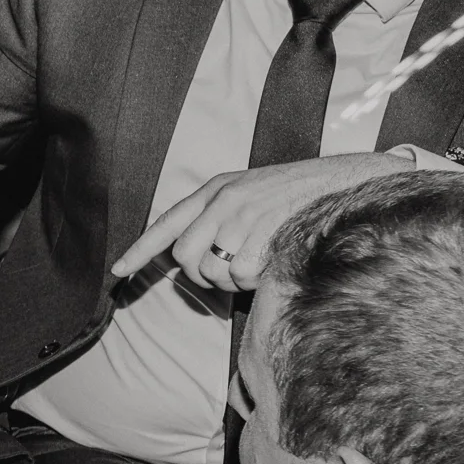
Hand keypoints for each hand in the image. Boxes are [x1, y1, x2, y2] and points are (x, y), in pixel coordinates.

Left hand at [112, 152, 410, 290]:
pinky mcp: (262, 233)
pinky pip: (240, 276)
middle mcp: (222, 201)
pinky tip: (270, 264)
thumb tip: (193, 259)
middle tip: (231, 271)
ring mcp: (241, 217)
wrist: (346, 181)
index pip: (167, 224)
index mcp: (215, 190)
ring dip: (231, 280)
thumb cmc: (298, 195)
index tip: (117, 271)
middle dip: (202, 274)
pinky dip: (253, 282)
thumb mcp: (250, 194)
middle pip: (184, 257)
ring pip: (211, 270)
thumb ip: (218, 216)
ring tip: (257, 263)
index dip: (140, 250)